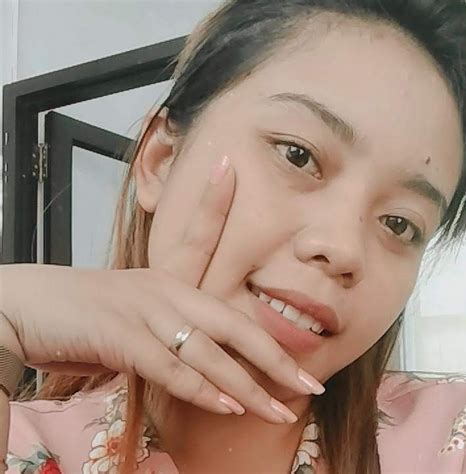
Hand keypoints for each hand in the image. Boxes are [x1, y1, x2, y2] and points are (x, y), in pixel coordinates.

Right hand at [0, 157, 323, 423]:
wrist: (23, 309)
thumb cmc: (81, 313)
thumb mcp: (132, 313)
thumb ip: (167, 332)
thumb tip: (195, 357)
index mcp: (166, 277)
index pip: (199, 236)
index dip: (216, 203)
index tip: (233, 174)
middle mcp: (163, 288)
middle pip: (232, 322)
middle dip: (275, 356)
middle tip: (311, 380)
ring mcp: (144, 311)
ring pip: (208, 352)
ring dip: (246, 386)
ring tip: (280, 410)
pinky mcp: (121, 337)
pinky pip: (171, 368)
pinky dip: (200, 389)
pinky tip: (228, 405)